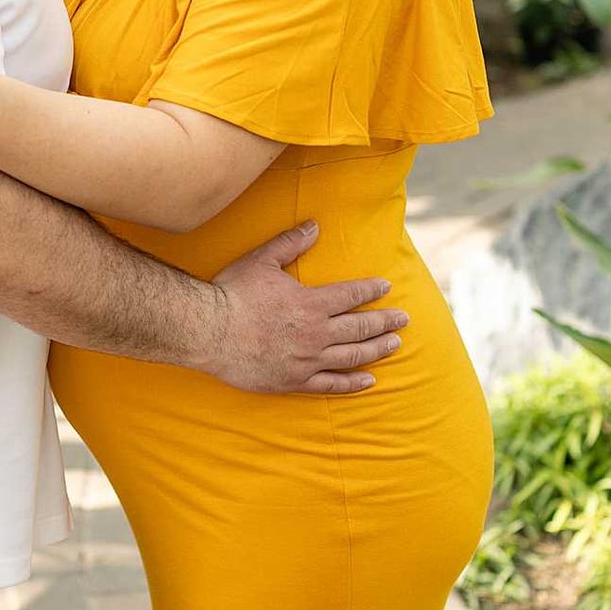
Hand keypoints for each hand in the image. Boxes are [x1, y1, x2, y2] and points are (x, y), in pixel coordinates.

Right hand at [206, 221, 408, 395]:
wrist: (207, 330)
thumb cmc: (232, 293)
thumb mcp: (261, 261)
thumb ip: (290, 243)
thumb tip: (315, 225)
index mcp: (310, 303)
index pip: (351, 295)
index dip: (371, 290)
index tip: (386, 286)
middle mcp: (316, 333)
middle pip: (360, 327)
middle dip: (385, 321)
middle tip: (403, 319)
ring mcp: (307, 360)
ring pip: (353, 355)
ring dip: (377, 349)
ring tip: (394, 344)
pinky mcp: (295, 380)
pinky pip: (332, 384)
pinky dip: (353, 382)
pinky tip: (369, 380)